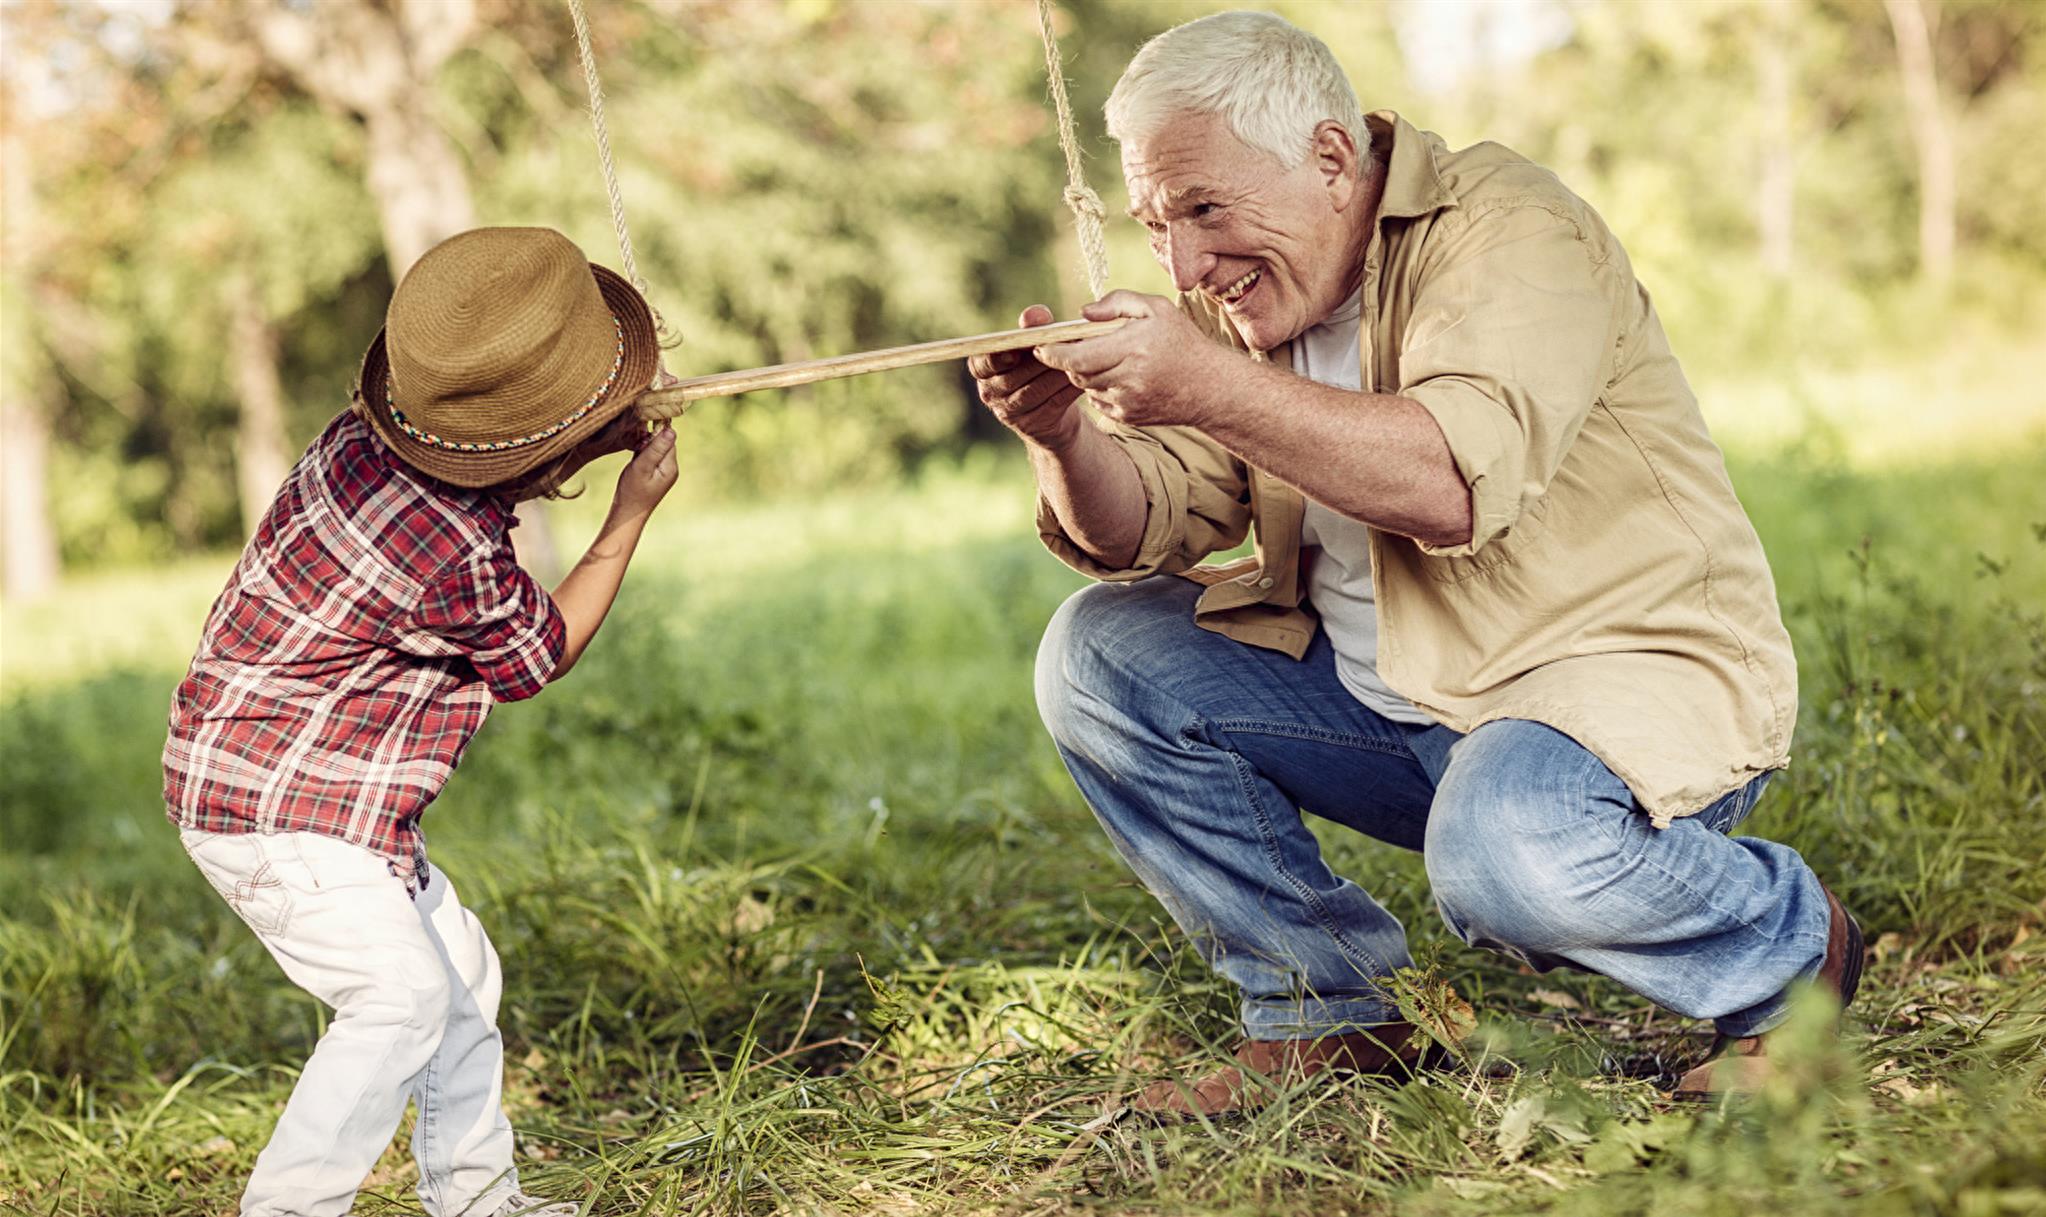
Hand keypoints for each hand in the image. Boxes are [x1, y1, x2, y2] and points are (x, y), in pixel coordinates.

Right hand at [612, 424, 677, 521]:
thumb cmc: (632, 491)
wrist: (627, 513)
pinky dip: (641, 455)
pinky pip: (650, 456)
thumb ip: (656, 449)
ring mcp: (663, 471)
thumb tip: (671, 430)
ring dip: (643, 449)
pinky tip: (635, 464)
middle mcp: (670, 468)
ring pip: (655, 449)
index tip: (641, 440)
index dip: (654, 434)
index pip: (668, 439)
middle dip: (648, 441)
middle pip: (662, 442)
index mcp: (671, 466)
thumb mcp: (643, 467)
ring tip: (635, 461)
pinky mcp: (654, 473)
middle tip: (636, 452)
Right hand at [967, 305, 1086, 446]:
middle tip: (1068, 344)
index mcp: (982, 368)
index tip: (1016, 352)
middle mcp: (989, 392)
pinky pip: (1053, 404)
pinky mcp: (1031, 426)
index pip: (982, 364)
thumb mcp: (1033, 345)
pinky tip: (1086, 378)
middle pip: (1014, 377)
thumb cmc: (1037, 366)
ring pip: (1036, 390)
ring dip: (1060, 373)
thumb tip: (1037, 314)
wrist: (1051, 410)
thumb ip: (1032, 328)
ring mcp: (1009, 413)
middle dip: (1042, 359)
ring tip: (1081, 359)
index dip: (997, 359)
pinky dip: (1070, 389)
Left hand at [1033, 291, 1226, 428]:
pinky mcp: (1128, 417)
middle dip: (1069, 359)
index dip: (1054, 353)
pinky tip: (1120, 376)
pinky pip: (1098, 400)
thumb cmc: (1181, 341)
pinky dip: (1100, 387)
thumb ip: (1117, 302)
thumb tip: (1083, 314)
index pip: (1079, 356)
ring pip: (1087, 387)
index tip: (1040, 346)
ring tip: (1106, 357)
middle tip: (1068, 347)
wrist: (1209, 388)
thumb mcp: (1156, 308)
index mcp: (1134, 348)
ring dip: (1086, 372)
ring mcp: (1128, 402)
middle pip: (1078, 372)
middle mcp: (1129, 379)